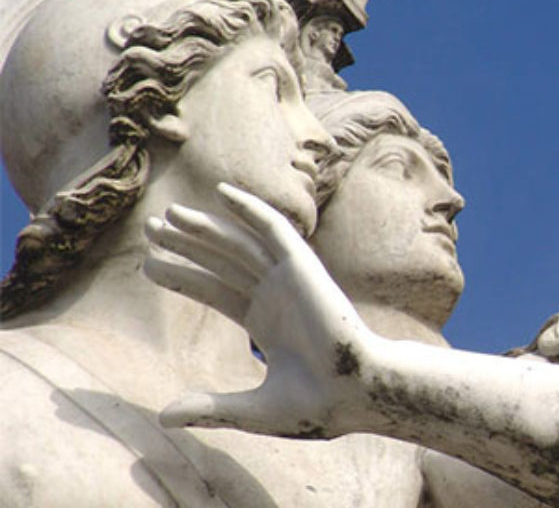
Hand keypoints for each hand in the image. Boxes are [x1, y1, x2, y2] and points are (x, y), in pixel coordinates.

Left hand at [144, 182, 380, 437]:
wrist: (356, 393)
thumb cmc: (317, 405)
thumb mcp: (254, 409)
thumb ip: (210, 407)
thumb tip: (163, 418)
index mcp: (267, 322)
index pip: (217, 290)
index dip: (184, 276)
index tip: (149, 265)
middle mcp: (276, 295)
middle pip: (223, 261)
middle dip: (187, 244)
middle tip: (150, 228)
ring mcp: (289, 279)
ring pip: (240, 244)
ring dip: (206, 227)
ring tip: (167, 215)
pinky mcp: (303, 267)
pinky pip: (274, 230)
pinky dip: (250, 209)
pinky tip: (222, 193)